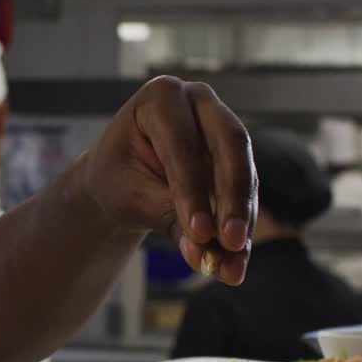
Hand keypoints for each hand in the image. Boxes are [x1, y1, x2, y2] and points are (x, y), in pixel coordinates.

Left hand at [77, 76, 256, 284]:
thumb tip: (201, 251)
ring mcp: (223, 128)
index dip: (192, 190)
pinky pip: (246, 193)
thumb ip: (164, 215)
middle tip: (230, 242)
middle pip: (229, 147)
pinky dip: (240, 228)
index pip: (182, 145)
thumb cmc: (116, 176)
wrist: (119, 178)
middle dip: (232, 200)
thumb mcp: (127, 193)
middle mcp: (200, 104)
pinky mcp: (237, 159)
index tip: (199, 231)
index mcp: (162, 97)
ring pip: (244, 173)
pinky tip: (234, 261)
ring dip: (241, 221)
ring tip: (232, 263)